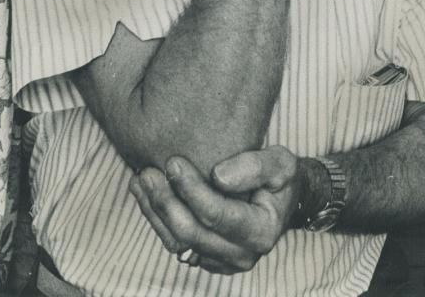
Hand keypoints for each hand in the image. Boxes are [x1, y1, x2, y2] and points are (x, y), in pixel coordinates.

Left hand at [129, 147, 298, 274]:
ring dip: (155, 212)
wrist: (285, 200)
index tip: (173, 162)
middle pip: (192, 233)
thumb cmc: (282, 178)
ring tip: (140, 181)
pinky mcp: (207, 257)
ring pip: (179, 243)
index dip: (191, 190)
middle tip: (148, 172)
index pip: (217, 215)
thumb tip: (218, 175)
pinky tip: (145, 194)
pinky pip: (177, 244)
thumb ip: (254, 167)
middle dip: (166, 203)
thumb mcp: (281, 163)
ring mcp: (223, 261)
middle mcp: (242, 255)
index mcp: (262, 232)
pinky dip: (158, 220)